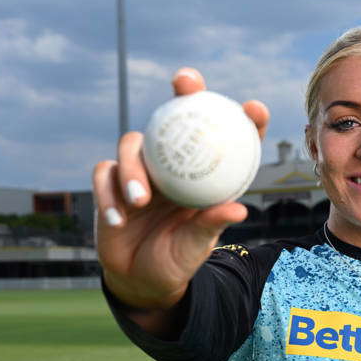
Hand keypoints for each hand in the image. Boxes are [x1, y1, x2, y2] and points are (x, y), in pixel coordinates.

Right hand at [92, 67, 268, 311]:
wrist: (142, 279)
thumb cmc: (178, 258)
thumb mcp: (197, 246)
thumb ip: (211, 224)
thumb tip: (238, 209)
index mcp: (202, 176)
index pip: (226, 140)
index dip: (243, 119)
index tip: (254, 108)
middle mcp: (172, 165)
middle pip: (177, 118)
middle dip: (184, 91)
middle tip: (185, 81)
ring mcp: (139, 169)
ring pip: (132, 144)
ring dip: (134, 168)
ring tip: (141, 200)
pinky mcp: (110, 182)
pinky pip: (105, 176)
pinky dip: (110, 196)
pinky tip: (118, 219)